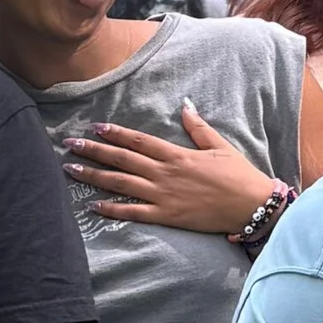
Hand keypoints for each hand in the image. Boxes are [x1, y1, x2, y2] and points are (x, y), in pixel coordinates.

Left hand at [64, 104, 274, 234]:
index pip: (138, 140)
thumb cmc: (239, 176)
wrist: (252, 206)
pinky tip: (94, 205)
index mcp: (176, 154)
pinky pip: (134, 212)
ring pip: (121, 183)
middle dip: (94, 151)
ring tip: (72, 169)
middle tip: (70, 145)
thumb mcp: (220, 146)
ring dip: (94, 176)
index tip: (95, 127)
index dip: (115, 133)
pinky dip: (112, 209)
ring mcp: (163, 196)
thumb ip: (198, 127)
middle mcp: (164, 173)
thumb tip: (185, 106)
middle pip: (122, 159)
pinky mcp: (167, 216)